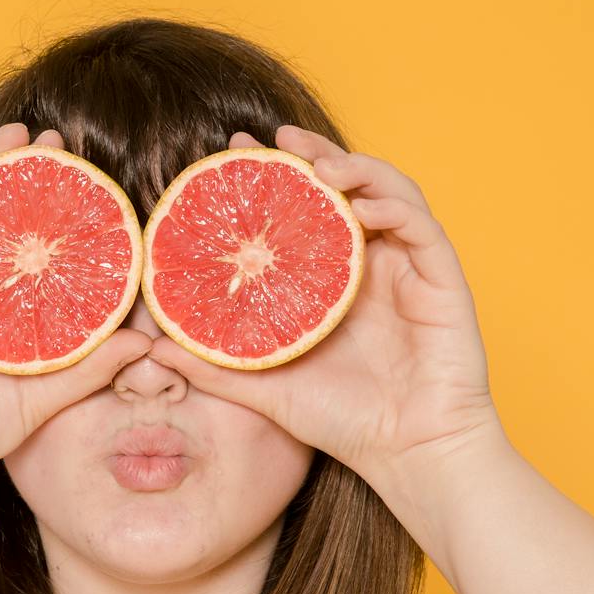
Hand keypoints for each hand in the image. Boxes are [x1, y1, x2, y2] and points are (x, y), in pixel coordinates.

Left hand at [143, 125, 503, 480]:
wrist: (408, 455)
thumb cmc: (345, 423)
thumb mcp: (265, 388)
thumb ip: (213, 366)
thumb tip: (152, 349)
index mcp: (331, 280)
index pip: (302, 210)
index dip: (275, 176)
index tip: (234, 153)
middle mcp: (370, 264)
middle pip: (345, 188)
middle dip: (313, 154)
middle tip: (278, 139)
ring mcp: (409, 268)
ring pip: (387, 193)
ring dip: (356, 168)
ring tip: (319, 164)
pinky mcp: (442, 280)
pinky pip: (422, 227)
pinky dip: (393, 206)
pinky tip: (360, 208)